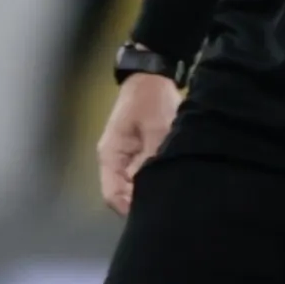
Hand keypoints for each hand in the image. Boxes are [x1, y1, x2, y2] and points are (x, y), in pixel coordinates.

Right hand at [97, 71, 180, 215]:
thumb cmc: (151, 100)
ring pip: (134, 188)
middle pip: (124, 197)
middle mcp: (115, 163)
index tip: (156, 209)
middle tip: (169, 203)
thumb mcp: (157, 128)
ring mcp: (126, 159)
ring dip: (151, 190)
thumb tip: (159, 187)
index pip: (114, 196)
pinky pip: (143, 177)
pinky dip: (156, 180)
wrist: (153, 75)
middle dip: (144, 202)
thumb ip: (155, 159)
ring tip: (173, 192)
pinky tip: (172, 179)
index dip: (132, 209)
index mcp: (111, 156)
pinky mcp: (139, 155)